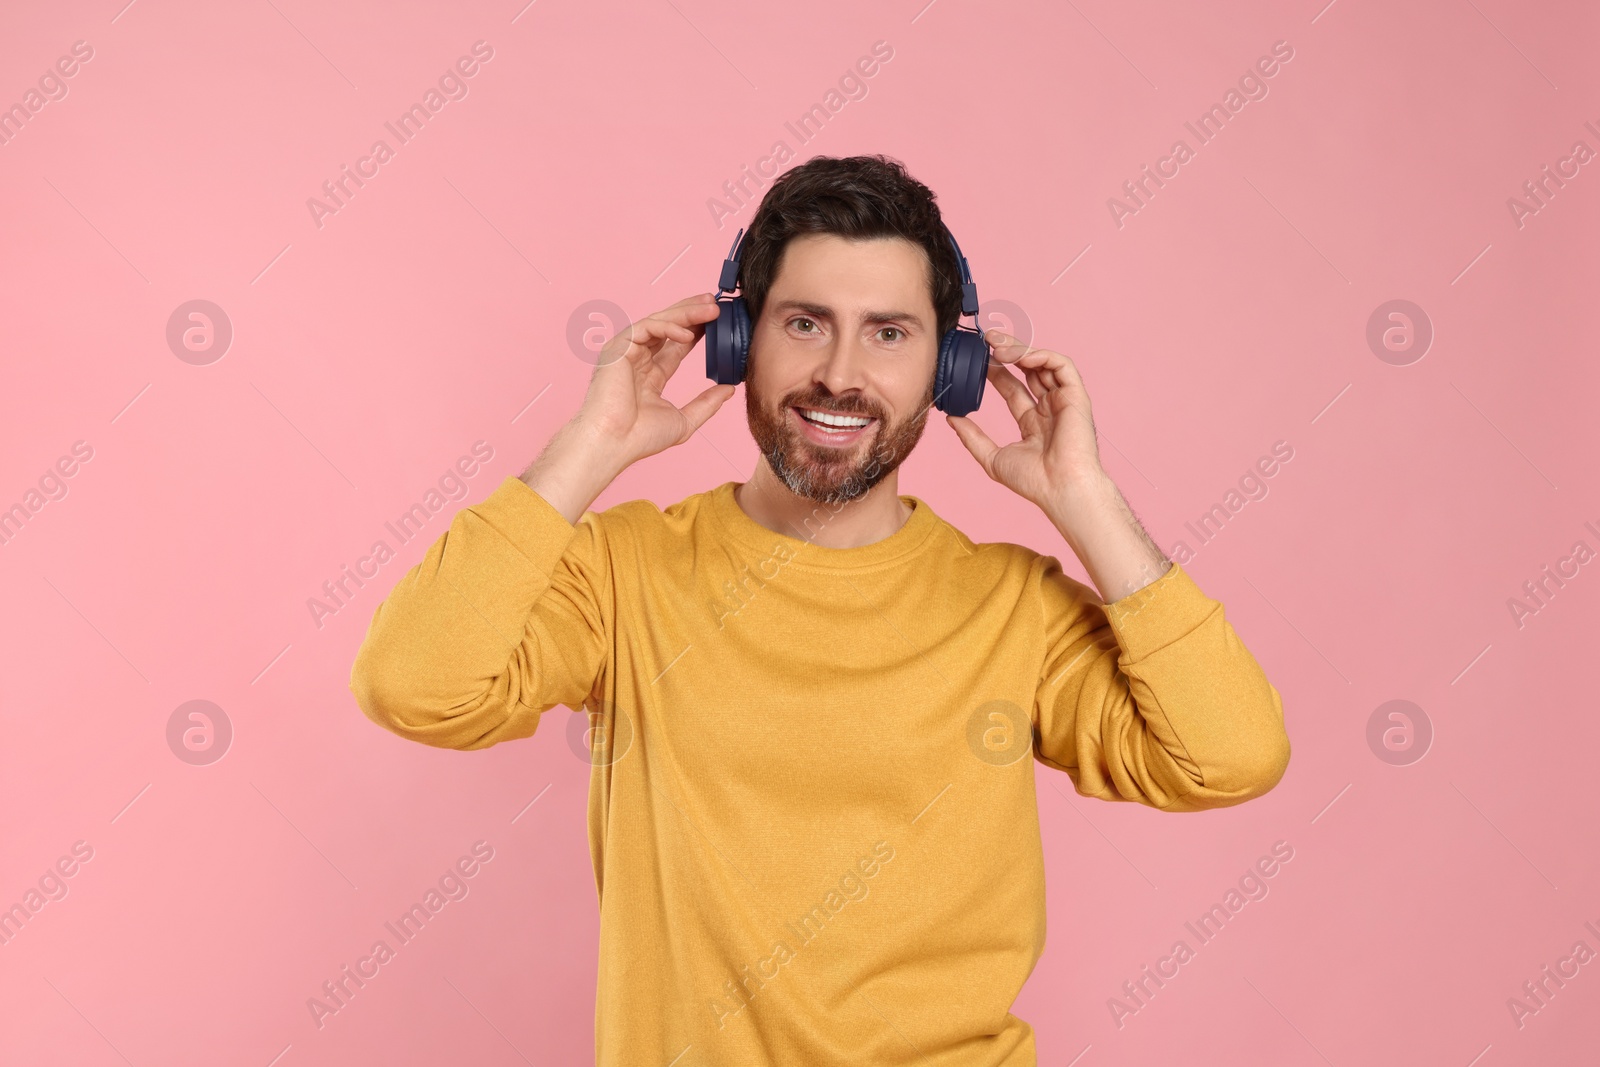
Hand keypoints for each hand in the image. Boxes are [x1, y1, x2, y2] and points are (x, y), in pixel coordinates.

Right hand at [576, 293, 736, 466]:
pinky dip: (668, 327)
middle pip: (667, 327)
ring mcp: (626, 351)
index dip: (696, 330)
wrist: (614, 443)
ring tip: (711, 308)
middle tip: (716, 304)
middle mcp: (637, 359)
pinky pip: (646, 327)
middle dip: (692, 312)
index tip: (717, 322)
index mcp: (649, 375)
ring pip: (658, 322)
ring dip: (686, 312)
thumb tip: (729, 389)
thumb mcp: (684, 420)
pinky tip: (689, 333)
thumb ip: (707, 404)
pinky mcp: (617, 347)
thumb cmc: (640, 438)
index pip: (675, 344)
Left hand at [945, 329, 1107, 509]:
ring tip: (996, 344)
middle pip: (1027, 370)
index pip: (1012, 387)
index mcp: (1033, 422)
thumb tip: (952, 419)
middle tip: (986, 339)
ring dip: (1020, 349)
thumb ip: (972, 437)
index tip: (977, 359)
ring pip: (1043, 363)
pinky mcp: (1076, 395)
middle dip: (1007, 351)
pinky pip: (1062, 365)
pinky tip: (1020, 356)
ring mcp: (1063, 400)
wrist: (1060, 488)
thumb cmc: (1034, 481)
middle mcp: (1049, 408)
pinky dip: (1041, 355)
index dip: (995, 371)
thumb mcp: (992, 458)